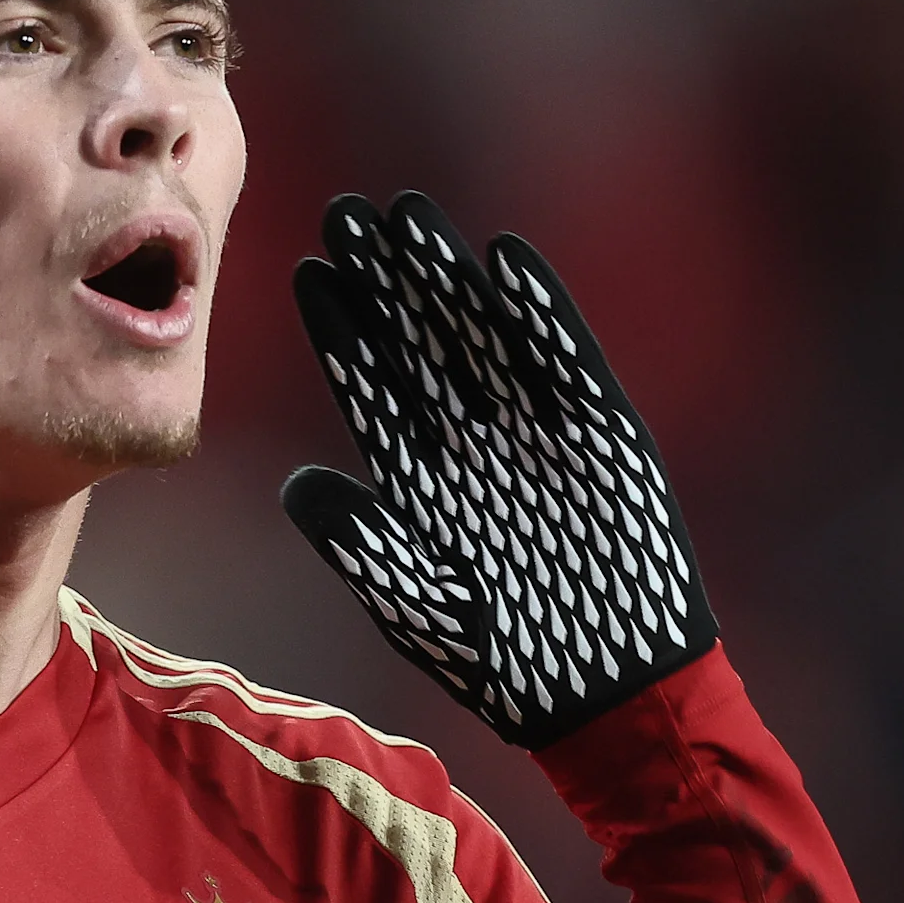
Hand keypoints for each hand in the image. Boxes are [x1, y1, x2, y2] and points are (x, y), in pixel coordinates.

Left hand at [280, 192, 715, 747]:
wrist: (605, 689)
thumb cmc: (501, 660)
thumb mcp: (412, 601)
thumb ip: (357, 540)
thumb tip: (297, 482)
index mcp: (419, 474)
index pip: (371, 384)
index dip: (341, 329)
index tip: (307, 271)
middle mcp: (472, 439)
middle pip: (419, 340)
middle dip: (383, 278)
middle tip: (344, 213)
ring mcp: (537, 428)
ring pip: (483, 333)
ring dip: (447, 276)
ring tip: (408, 216)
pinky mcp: (602, 430)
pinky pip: (566, 356)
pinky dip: (540, 309)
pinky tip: (505, 257)